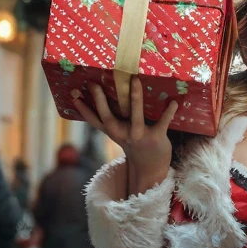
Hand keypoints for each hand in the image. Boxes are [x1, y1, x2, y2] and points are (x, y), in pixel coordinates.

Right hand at [73, 77, 176, 195]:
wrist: (150, 167)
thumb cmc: (133, 143)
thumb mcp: (117, 133)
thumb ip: (107, 118)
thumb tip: (97, 99)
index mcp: (113, 131)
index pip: (94, 119)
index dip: (83, 108)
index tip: (73, 93)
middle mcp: (123, 133)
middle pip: (108, 117)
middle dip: (100, 100)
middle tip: (93, 83)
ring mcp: (139, 135)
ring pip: (136, 117)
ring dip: (135, 98)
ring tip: (135, 80)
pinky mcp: (156, 137)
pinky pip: (162, 123)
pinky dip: (168, 112)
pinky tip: (173, 101)